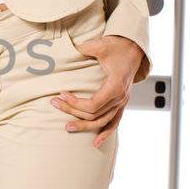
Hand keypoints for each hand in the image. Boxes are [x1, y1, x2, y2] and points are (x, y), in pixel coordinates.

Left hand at [51, 33, 143, 147]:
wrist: (134, 48)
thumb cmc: (117, 46)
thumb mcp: (101, 45)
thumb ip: (85, 48)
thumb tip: (68, 50)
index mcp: (115, 86)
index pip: (93, 105)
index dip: (75, 104)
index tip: (61, 95)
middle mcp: (120, 97)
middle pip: (94, 114)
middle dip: (72, 111)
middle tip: (55, 104)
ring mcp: (123, 102)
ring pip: (102, 121)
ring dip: (84, 126)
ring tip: (67, 126)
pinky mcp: (123, 103)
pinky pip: (115, 122)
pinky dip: (106, 133)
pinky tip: (95, 143)